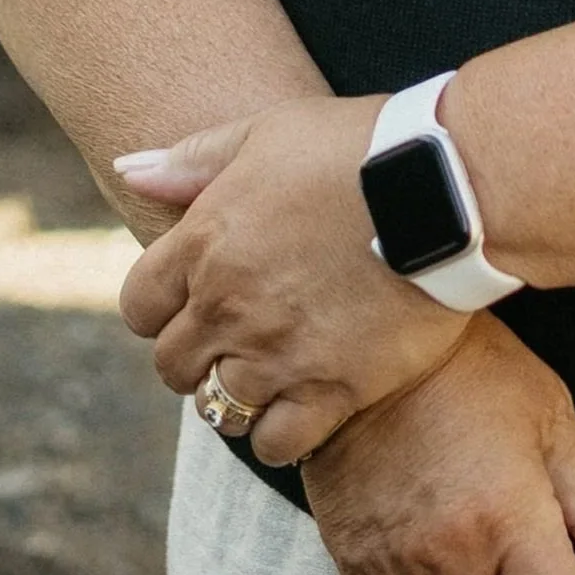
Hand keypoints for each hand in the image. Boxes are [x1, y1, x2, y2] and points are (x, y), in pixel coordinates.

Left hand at [115, 96, 464, 463]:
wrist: (445, 186)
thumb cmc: (356, 146)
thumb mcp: (267, 131)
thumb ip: (191, 158)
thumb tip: (129, 169)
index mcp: (203, 242)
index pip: (138, 307)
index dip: (161, 308)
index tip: (195, 301)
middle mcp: (227, 306)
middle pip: (173, 365)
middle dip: (196, 354)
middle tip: (235, 339)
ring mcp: (276, 353)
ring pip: (217, 408)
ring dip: (235, 395)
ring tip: (268, 374)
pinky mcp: (330, 389)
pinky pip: (276, 444)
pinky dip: (281, 434)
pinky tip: (303, 407)